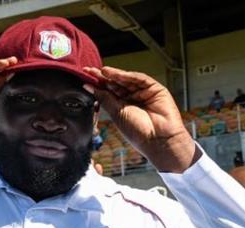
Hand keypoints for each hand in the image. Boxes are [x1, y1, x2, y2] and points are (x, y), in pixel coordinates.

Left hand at [83, 66, 198, 172]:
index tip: (85, 77)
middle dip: (104, 78)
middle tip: (90, 71)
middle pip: (116, 84)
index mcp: (123, 107)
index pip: (108, 92)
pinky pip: (140, 79)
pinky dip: (128, 76)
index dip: (97, 85)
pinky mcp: (155, 89)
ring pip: (127, 80)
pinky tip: (116, 74)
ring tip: (102, 72)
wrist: (158, 140)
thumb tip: (89, 87)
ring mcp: (144, 93)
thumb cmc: (138, 132)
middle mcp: (133, 99)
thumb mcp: (117, 113)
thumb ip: (104, 98)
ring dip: (114, 75)